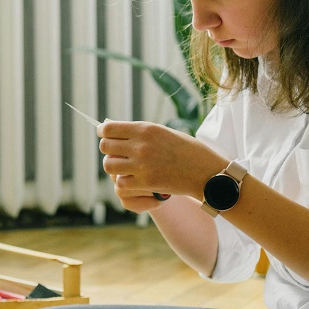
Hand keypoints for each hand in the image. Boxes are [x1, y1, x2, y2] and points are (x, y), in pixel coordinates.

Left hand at [97, 120, 225, 211]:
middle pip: (105, 147)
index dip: (103, 133)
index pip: (109, 129)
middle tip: (117, 153)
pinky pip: (121, 182)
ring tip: (124, 167)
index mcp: (146, 129)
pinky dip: (125, 181)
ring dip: (114, 167)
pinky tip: (135, 179)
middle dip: (108, 150)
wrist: (206, 171)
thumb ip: (137, 131)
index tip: (104, 135)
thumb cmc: (186, 150)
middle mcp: (141, 145)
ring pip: (109, 166)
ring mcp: (142, 165)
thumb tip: (108, 125)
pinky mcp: (146, 183)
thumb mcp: (162, 132)